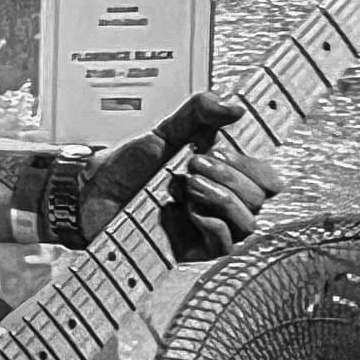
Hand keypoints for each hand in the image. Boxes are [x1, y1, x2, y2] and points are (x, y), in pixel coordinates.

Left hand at [80, 91, 281, 259]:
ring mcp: (210, 230)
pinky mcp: (194, 253)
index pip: (268, 178)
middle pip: (260, 199)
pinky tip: (182, 210)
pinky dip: (209, 224)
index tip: (219, 149)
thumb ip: (198, 113)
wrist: (91, 194)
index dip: (253, 165)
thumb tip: (234, 106)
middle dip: (229, 176)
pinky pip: (224, 247)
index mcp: (224, 176)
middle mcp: (222, 205)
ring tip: (186, 184)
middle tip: (192, 164)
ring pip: (248, 224)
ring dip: (221, 199)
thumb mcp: (163, 132)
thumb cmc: (126, 167)